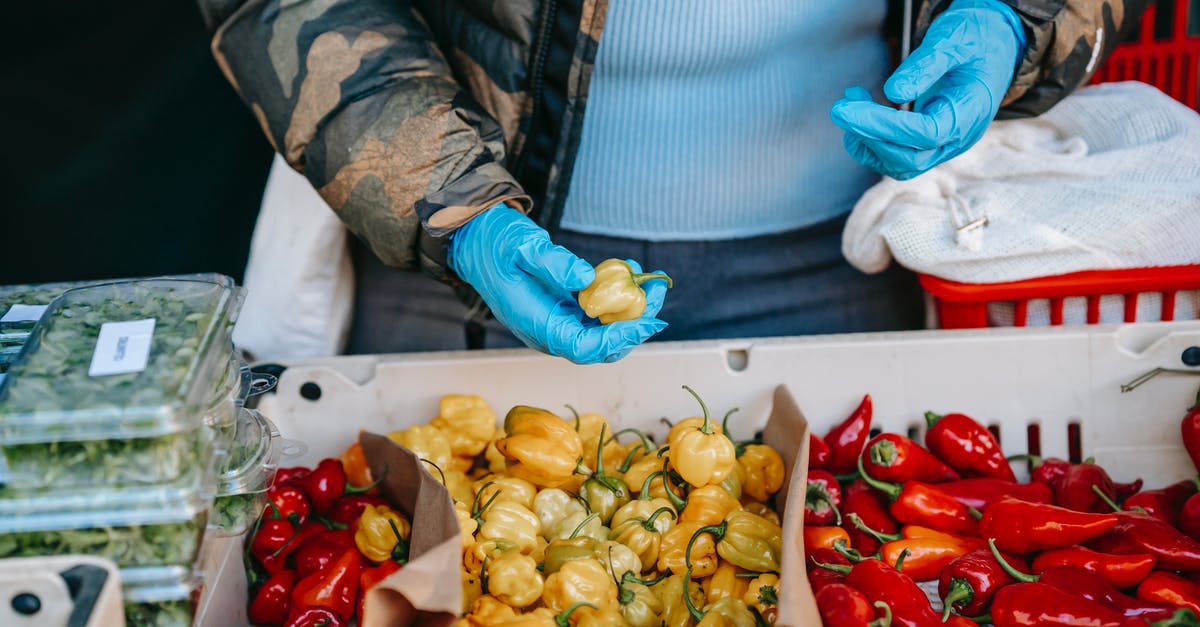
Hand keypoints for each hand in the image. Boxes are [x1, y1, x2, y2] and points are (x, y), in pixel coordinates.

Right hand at [448, 204, 667, 363]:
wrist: (476, 240)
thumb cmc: (496, 243)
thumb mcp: (522, 246)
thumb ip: (553, 263)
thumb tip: (586, 279)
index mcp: (536, 324)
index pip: (584, 347)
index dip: (618, 338)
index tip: (647, 320)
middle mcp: (548, 331)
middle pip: (601, 344)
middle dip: (635, 324)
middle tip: (657, 290)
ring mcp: (556, 322)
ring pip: (603, 330)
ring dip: (631, 311)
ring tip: (650, 281)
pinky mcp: (563, 310)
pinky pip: (597, 314)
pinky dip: (618, 299)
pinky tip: (629, 273)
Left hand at [830, 0, 1025, 179]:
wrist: (992, 47)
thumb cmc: (974, 39)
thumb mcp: (953, 40)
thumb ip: (926, 64)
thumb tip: (893, 91)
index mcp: (971, 112)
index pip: (925, 133)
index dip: (884, 126)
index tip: (848, 109)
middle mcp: (958, 137)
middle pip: (910, 158)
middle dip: (869, 136)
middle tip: (841, 107)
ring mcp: (944, 145)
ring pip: (901, 165)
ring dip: (866, 142)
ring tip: (849, 105)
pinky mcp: (929, 144)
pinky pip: (896, 159)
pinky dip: (870, 143)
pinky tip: (858, 116)